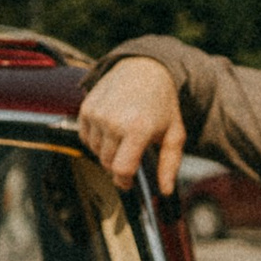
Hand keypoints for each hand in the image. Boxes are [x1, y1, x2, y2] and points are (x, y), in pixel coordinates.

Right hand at [78, 59, 184, 197]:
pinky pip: (85, 137)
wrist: (144, 68)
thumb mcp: (174, 133)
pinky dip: (96, 139)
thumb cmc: (162, 104)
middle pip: (107, 163)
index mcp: (138, 129)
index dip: (124, 181)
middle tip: (131, 154)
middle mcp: (114, 121)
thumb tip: (165, 191)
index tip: (128, 182)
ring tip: (123, 137)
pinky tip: (111, 128)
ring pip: (96, 151)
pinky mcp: (86, 108)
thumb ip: (170, 164)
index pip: (121, 169)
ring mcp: (97, 114)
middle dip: (118, 165)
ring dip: (107, 152)